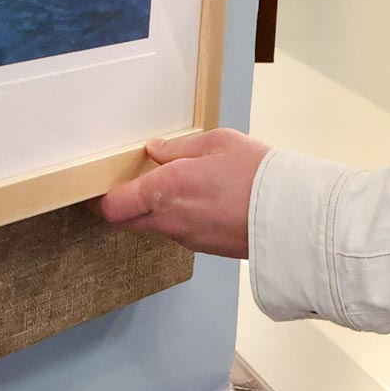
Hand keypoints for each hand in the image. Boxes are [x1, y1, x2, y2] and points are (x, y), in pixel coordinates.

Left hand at [93, 128, 271, 257]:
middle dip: (120, 205)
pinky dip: (176, 217)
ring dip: (151, 209)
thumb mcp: (217, 143)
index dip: (100, 197)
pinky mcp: (203, 248)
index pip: (113, 206)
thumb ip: (178, 149)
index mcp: (165, 190)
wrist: (291, 214)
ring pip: (152, 225)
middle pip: (125, 222)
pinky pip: (177, 231)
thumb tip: (155, 151)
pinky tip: (197, 199)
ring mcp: (185, 238)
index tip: (98, 185)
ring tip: (173, 185)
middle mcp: (168, 220)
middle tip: (128, 183)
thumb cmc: (256, 173)